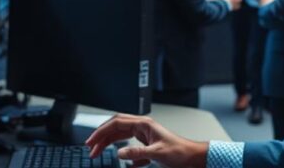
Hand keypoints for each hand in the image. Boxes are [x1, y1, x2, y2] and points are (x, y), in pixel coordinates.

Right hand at [86, 114, 207, 167]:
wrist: (193, 157)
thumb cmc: (180, 151)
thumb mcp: (157, 153)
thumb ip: (138, 153)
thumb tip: (120, 153)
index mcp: (144, 124)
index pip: (117, 123)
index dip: (101, 131)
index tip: (91, 141)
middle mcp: (143, 127)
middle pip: (116, 127)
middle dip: (101, 136)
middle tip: (90, 147)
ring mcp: (144, 135)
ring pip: (121, 136)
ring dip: (109, 143)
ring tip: (98, 152)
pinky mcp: (147, 144)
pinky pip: (130, 146)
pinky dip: (122, 152)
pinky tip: (120, 159)